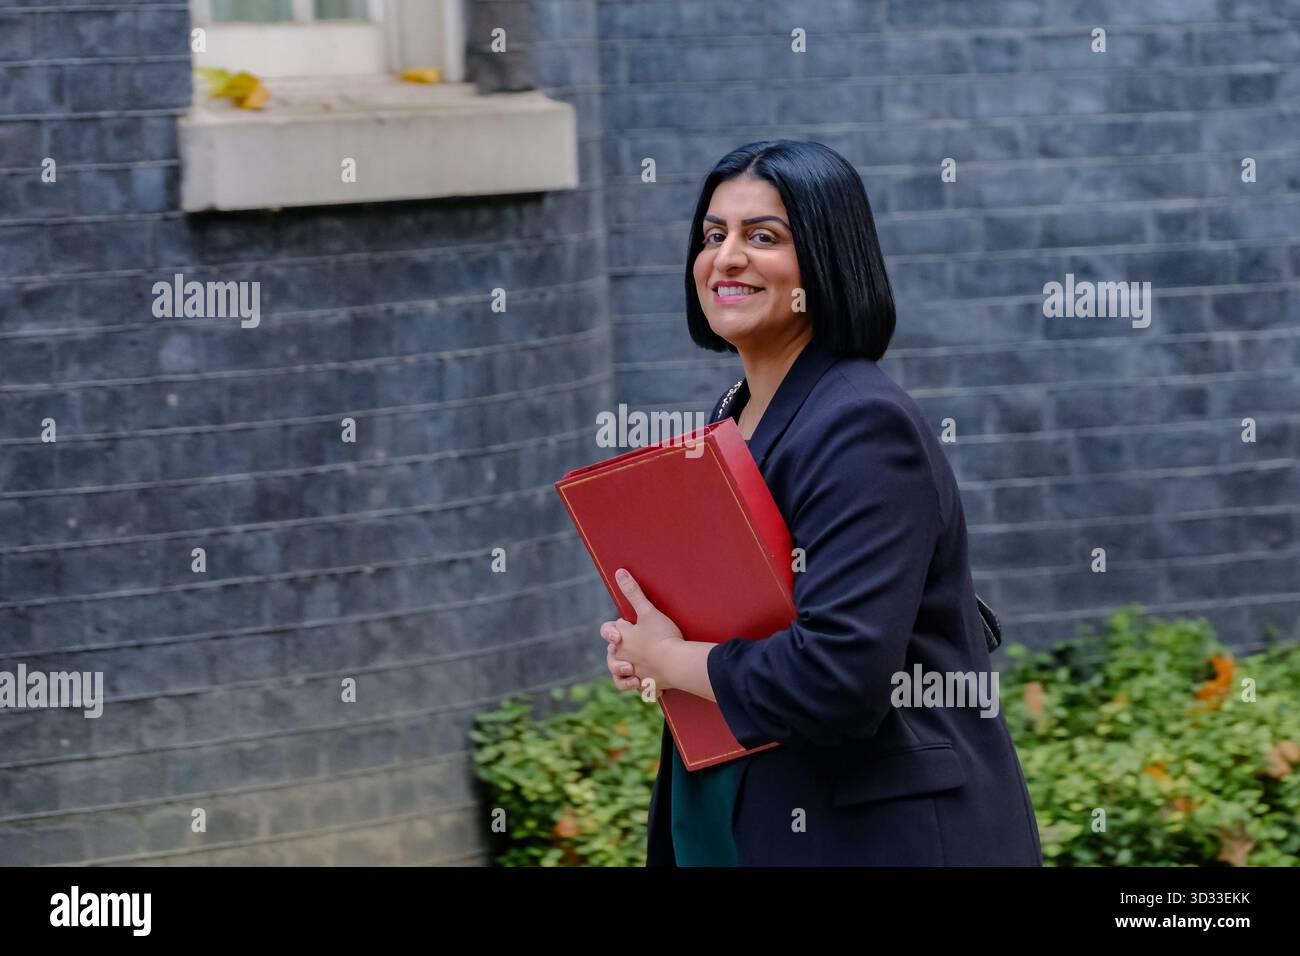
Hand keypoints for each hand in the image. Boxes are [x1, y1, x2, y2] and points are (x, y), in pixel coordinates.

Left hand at [600, 568, 684, 698]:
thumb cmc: (662, 636)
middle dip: (618, 646)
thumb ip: (633, 591)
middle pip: (612, 652)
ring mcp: (634, 673)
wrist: (676, 664)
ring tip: (630, 665)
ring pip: (618, 673)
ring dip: (621, 668)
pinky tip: (641, 682)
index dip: (616, 626)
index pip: (609, 630)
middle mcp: (623, 657)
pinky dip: (636, 685)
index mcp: (622, 639)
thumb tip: (619, 571)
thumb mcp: (647, 610)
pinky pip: (635, 688)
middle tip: (633, 642)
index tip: (628, 624)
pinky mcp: (646, 685)